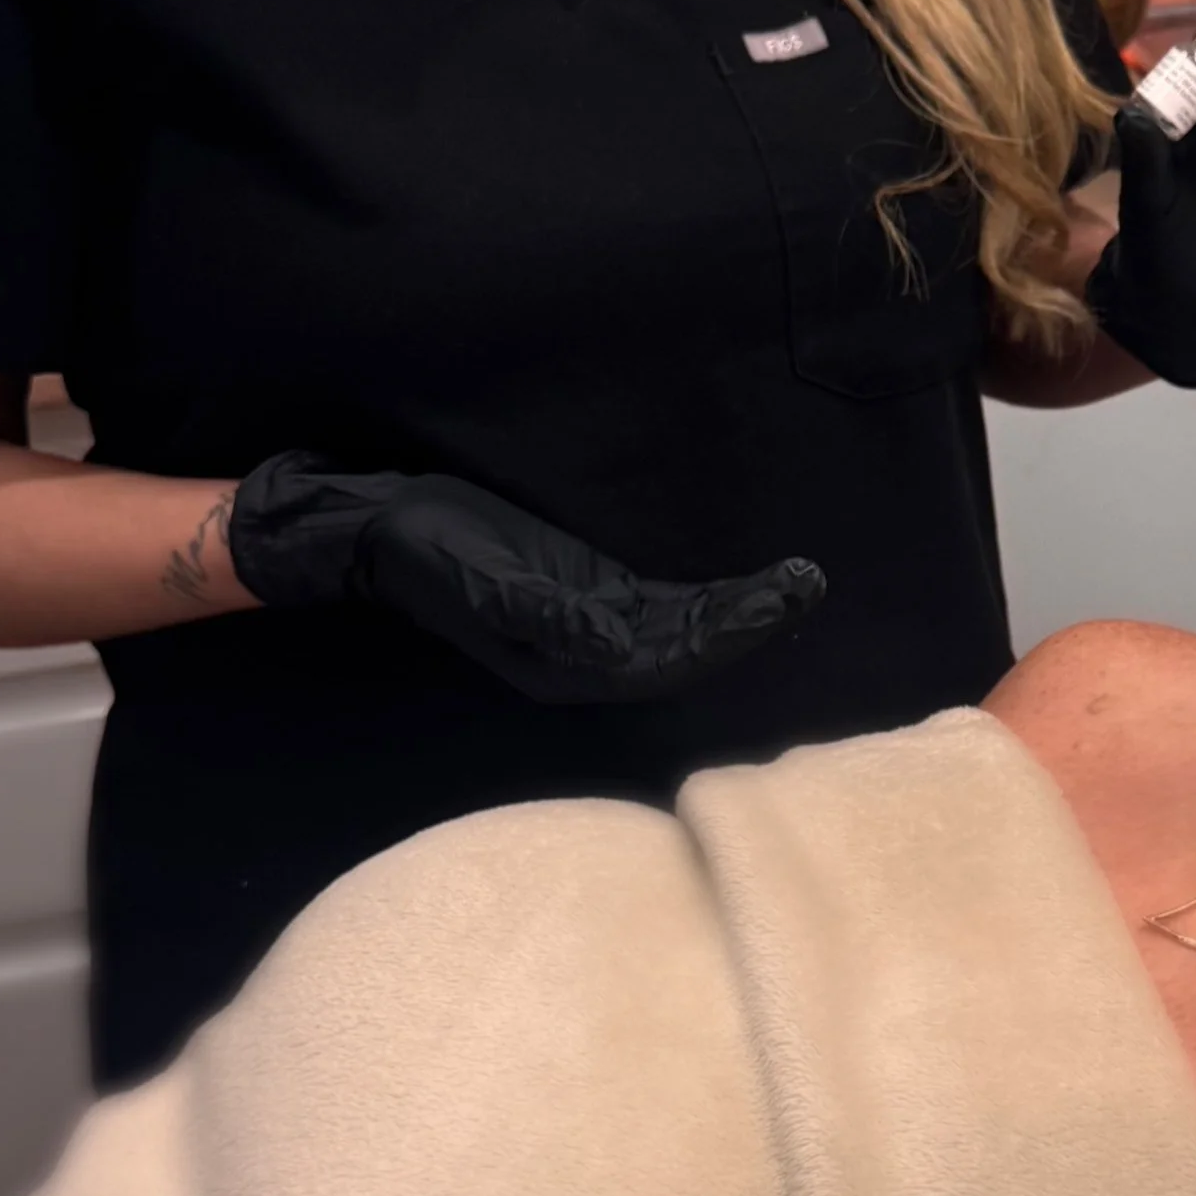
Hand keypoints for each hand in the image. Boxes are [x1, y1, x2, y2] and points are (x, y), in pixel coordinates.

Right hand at [226, 452, 826, 704]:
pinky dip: (711, 595)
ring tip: (800, 579)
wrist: (386, 531)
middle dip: (750, 621)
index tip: (778, 600)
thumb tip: (615, 645)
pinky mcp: (592, 590)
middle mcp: (589, 654)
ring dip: (741, 608)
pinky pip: (666, 604)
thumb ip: (549, 615)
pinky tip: (752, 580)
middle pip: (688, 648)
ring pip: (685, 629)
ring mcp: (594, 623)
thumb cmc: (432, 554)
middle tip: (809, 582)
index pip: (667, 661)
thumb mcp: (486, 579)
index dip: (725, 636)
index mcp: (567, 664)